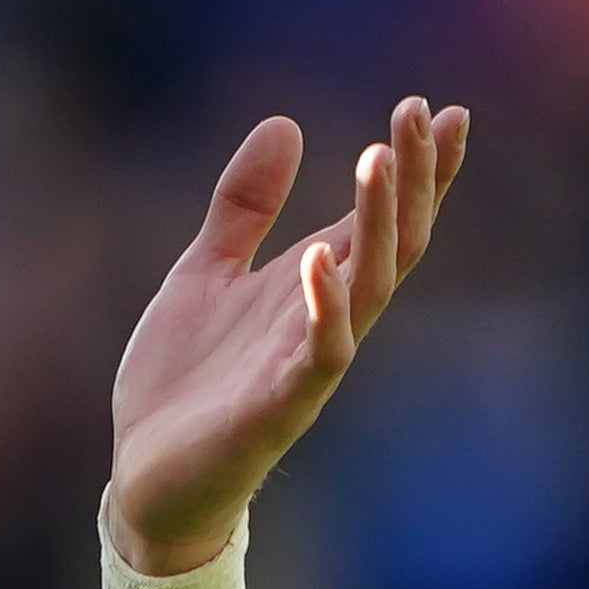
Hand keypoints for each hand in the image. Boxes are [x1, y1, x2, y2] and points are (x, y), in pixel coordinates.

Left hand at [106, 97, 467, 573]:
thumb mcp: (206, 271)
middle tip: (418, 112)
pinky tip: (321, 257)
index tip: (443, 110)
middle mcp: (324, 319)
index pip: (381, 219)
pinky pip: (321, 355)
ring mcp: (306, 363)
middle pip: (391, 241)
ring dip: (377, 223)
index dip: (417, 169)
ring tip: (378, 157)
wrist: (145, 478)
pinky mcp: (279, 406)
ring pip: (368, 288)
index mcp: (311, 285)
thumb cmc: (184, 381)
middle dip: (411, 178)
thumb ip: (244, 207)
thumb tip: (286, 123)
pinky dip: (326, 306)